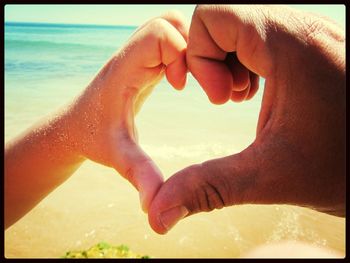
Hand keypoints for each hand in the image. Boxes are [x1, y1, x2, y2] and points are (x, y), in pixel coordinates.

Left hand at [5, 11, 187, 227]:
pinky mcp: (145, 61)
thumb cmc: (94, 138)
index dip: (182, 55)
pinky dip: (187, 56)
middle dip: (193, 45)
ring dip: (192, 50)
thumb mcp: (118, 157)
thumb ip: (140, 177)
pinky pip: (171, 43)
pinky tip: (187, 82)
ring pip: (174, 27)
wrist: (74, 126)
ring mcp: (139, 55)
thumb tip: (158, 208)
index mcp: (125, 69)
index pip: (161, 33)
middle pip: (171, 21)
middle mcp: (132, 54)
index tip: (182, 87)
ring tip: (195, 81)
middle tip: (197, 80)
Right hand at [148, 5, 344, 233]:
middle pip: (224, 17)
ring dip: (229, 59)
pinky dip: (246, 59)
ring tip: (245, 97)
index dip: (199, 54)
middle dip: (212, 59)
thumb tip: (157, 215)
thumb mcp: (269, 177)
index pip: (213, 14)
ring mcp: (307, 35)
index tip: (221, 99)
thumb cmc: (344, 169)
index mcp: (290, 46)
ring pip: (241, 23)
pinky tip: (258, 92)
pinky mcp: (308, 45)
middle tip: (232, 99)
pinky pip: (261, 34)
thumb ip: (206, 188)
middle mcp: (301, 29)